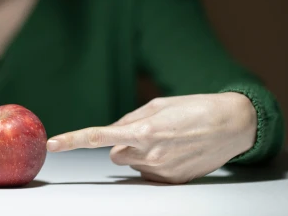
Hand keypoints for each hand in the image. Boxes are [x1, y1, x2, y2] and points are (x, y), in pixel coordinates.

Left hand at [47, 93, 256, 183]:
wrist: (233, 125)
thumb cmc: (194, 108)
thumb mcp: (159, 104)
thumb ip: (130, 119)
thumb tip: (112, 133)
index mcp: (144, 130)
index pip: (99, 137)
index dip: (73, 140)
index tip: (53, 144)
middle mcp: (150, 154)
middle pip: (117, 155)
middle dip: (125, 144)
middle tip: (151, 132)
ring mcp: (163, 171)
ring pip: (134, 164)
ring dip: (143, 154)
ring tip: (170, 140)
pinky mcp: (174, 182)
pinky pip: (151, 174)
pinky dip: (158, 164)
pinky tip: (178, 151)